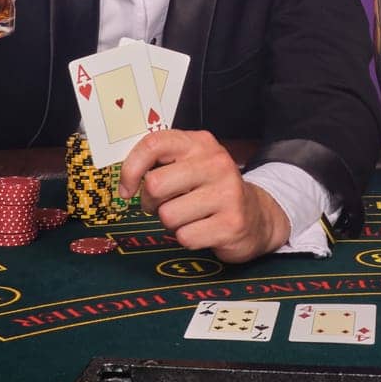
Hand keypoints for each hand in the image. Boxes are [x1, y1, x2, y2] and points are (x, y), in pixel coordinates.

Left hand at [119, 129, 290, 263]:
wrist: (257, 215)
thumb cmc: (211, 190)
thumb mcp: (190, 165)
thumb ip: (160, 162)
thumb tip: (123, 178)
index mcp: (200, 143)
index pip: (154, 144)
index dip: (130, 169)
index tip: (127, 188)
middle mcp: (216, 163)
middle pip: (155, 185)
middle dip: (151, 203)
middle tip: (164, 205)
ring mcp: (227, 193)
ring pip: (168, 215)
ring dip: (171, 223)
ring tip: (189, 216)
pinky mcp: (232, 223)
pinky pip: (185, 237)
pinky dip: (187, 238)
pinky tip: (203, 229)